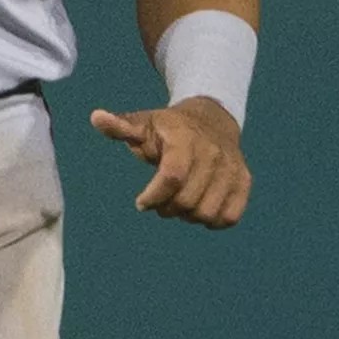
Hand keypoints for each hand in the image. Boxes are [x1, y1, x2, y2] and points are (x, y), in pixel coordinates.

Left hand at [89, 97, 249, 227]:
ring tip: (180, 203)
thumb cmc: (168, 128)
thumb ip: (120, 126)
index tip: (141, 202)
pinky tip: (201, 208)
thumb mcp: (143, 123)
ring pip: (207, 213)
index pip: (172, 177)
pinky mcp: (243, 181)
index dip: (153, 197)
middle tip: (160, 202)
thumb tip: (95, 117)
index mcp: (184, 138)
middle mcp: (212, 152)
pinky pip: (230, 216)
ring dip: (188, 216)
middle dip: (167, 209)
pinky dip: (213, 220)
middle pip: (187, 201)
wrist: (212, 118)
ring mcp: (231, 167)